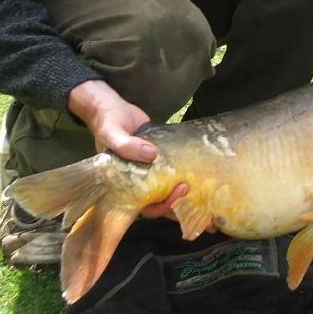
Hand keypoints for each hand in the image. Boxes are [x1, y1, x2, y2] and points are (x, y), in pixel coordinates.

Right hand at [67, 79, 208, 225]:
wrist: (112, 107)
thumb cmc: (107, 123)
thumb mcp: (112, 134)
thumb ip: (126, 146)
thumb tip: (152, 155)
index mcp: (125, 185)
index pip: (146, 206)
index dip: (163, 206)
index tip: (178, 192)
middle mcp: (140, 181)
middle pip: (161, 201)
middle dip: (180, 204)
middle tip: (194, 194)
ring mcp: (151, 168)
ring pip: (169, 186)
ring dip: (185, 191)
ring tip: (206, 192)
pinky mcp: (161, 155)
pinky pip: (173, 167)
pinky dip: (184, 170)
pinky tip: (200, 170)